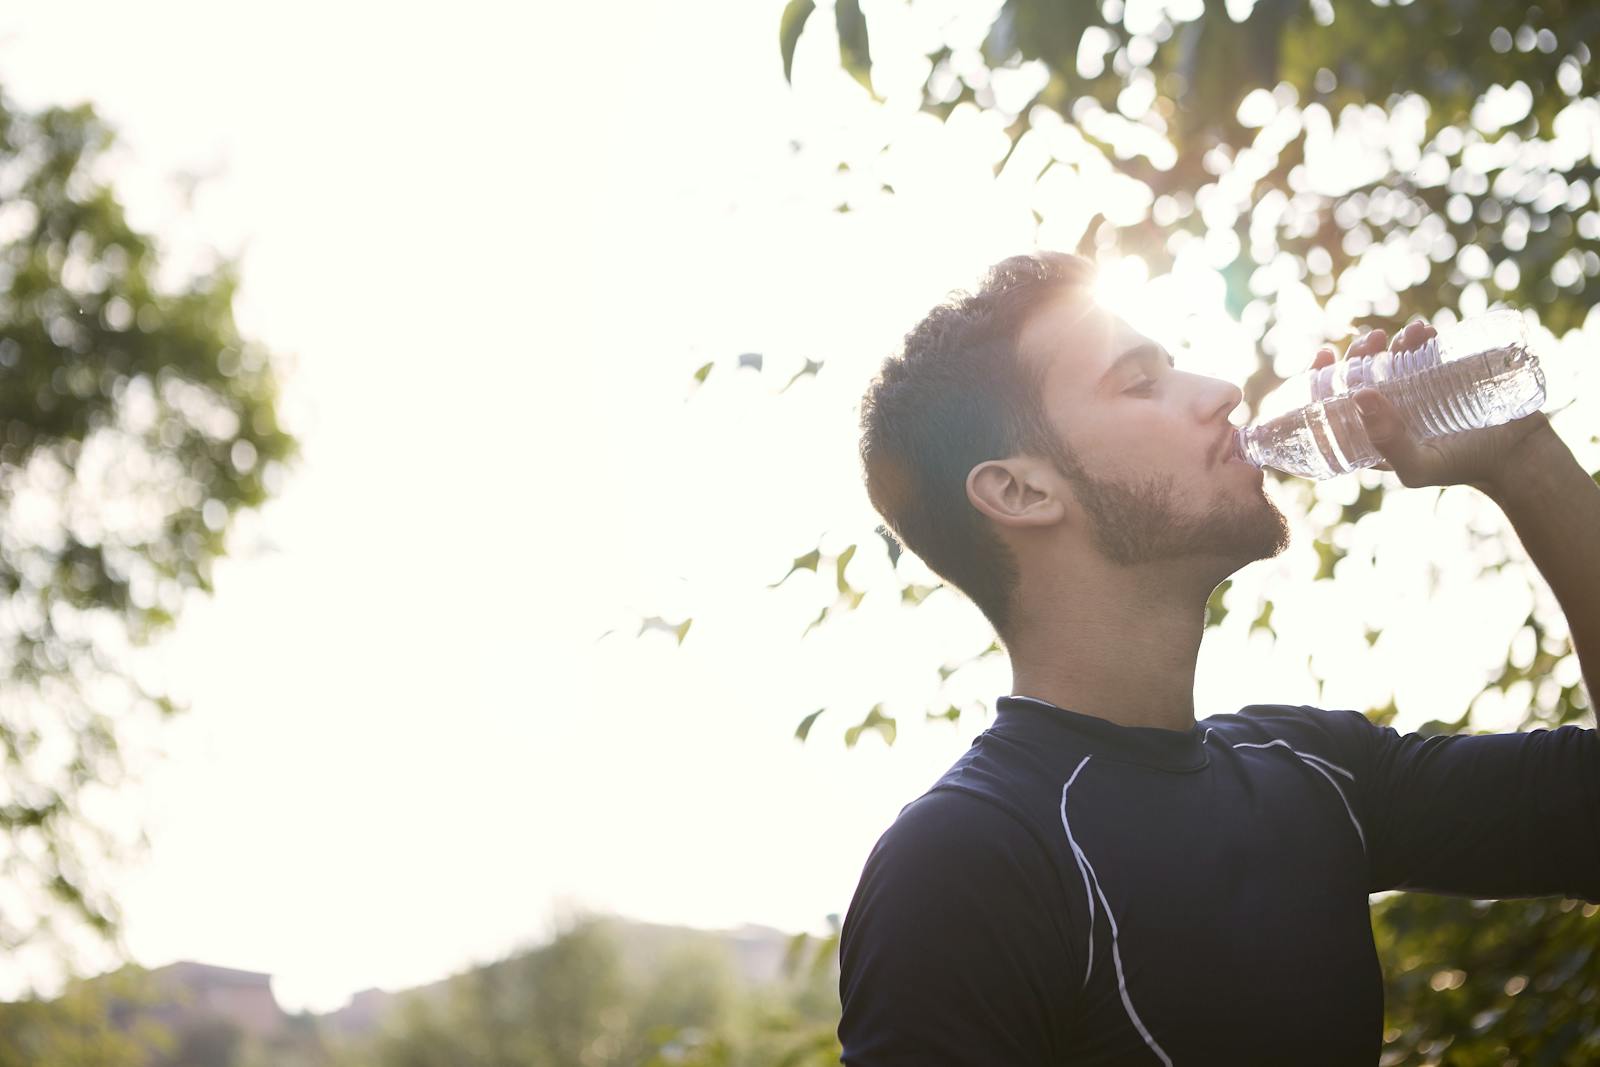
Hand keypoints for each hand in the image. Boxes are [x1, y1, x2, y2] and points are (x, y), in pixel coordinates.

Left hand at [1309, 319, 1554, 492]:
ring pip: (1391, 359)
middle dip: (1359, 353)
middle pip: (1360, 375)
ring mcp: (1416, 393)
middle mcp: (1389, 412)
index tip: (1324, 354)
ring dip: (1392, 341)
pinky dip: (1420, 338)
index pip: (1332, 404)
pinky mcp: (1444, 378)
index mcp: (1370, 434)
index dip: (1320, 378)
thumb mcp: (1417, 466)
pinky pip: (1425, 352)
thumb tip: (1359, 395)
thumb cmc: (1461, 467)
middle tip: (1372, 339)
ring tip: (1408, 333)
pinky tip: (1424, 331)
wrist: (1517, 456)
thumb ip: (1387, 441)